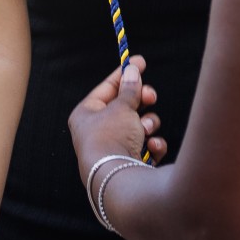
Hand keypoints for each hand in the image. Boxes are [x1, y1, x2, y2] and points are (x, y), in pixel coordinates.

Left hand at [69, 56, 167, 187]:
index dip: (125, 74)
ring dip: (148, 124)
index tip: (141, 61)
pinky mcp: (130, 162)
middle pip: (126, 106)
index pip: (107, 88)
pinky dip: (152, 143)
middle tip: (150, 97)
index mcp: (87, 114)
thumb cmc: (111, 137)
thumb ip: (130, 88)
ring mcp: (114, 148)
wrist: (116, 178)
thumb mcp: (121, 106)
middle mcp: (98, 131)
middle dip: (141, 101)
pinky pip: (146, 145)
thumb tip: (132, 70)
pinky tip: (153, 145)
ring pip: (139, 125)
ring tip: (146, 130)